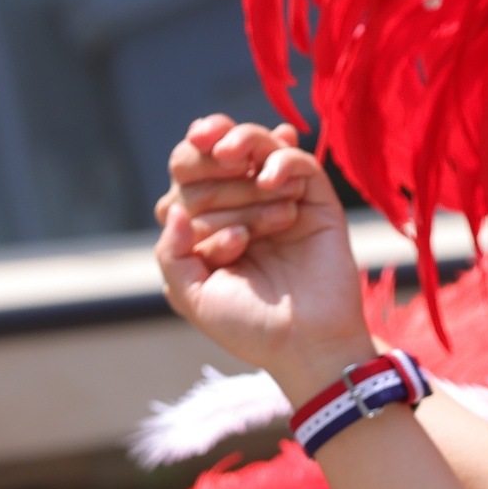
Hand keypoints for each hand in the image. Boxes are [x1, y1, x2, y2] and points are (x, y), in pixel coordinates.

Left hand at [154, 113, 374, 397]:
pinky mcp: (316, 200)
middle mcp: (242, 205)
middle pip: (216, 153)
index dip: (188, 183)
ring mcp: (280, 198)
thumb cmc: (248, 325)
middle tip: (231, 217)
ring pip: (255, 144)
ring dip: (242, 143)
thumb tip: (173, 209)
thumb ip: (170, 254)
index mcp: (209, 224)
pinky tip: (271, 181)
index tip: (205, 233)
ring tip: (236, 158)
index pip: (186, 176)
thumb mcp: (192, 295)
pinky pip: (298, 160)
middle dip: (212, 171)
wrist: (304, 345)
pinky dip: (281, 160)